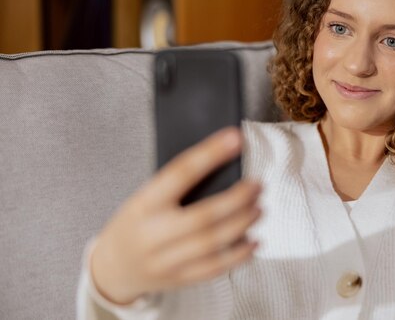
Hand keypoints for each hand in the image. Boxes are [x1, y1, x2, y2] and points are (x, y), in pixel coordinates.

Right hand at [90, 127, 261, 304]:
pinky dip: (239, 254)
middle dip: (238, 198)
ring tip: (260, 208)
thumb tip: (222, 164)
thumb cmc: (136, 223)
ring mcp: (166, 261)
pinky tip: (254, 241)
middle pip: (204, 216)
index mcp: (144, 204)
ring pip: (213, 243)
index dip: (210, 154)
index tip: (235, 138)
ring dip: (243, 223)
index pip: (180, 173)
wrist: (111, 268)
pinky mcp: (179, 279)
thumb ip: (176, 186)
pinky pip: (215, 268)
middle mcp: (153, 234)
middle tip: (258, 185)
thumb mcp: (144, 198)